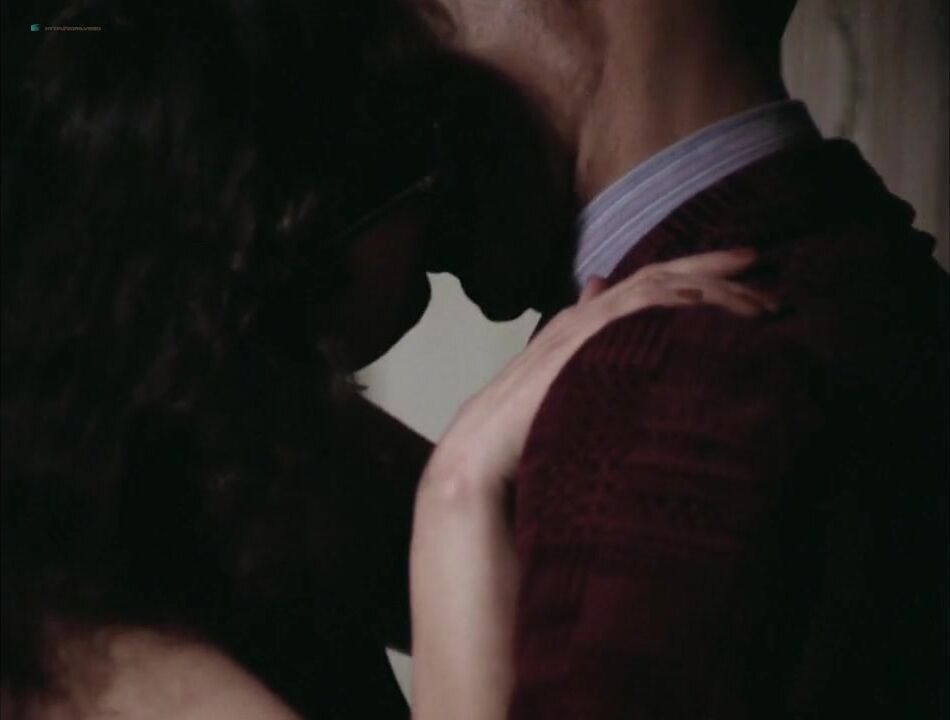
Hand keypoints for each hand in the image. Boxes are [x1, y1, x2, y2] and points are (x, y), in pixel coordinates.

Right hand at [425, 248, 774, 493]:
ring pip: (655, 287)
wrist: (481, 453)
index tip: (745, 275)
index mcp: (588, 325)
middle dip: (714, 270)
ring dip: (710, 288)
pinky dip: (677, 300)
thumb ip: (593, 360)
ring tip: (758, 299)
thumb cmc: (524, 429)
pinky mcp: (579, 342)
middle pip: (659, 276)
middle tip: (764, 271)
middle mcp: (586, 315)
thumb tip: (611, 337)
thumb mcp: (570, 388)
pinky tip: (712, 307)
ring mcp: (582, 326)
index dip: (698, 274)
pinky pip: (635, 307)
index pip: (649, 285)